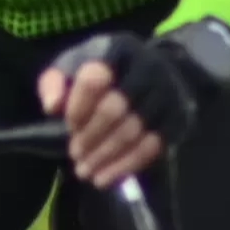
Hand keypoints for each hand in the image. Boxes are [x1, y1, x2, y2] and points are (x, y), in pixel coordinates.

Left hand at [40, 21, 228, 191]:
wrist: (160, 73)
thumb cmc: (106, 74)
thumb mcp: (74, 67)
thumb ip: (54, 82)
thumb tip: (52, 107)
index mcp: (117, 50)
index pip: (95, 78)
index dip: (78, 106)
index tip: (68, 124)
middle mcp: (147, 68)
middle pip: (114, 109)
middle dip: (90, 136)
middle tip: (74, 154)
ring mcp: (167, 94)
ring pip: (132, 131)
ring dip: (104, 156)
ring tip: (85, 172)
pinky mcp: (177, 119)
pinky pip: (151, 147)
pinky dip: (125, 166)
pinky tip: (104, 178)